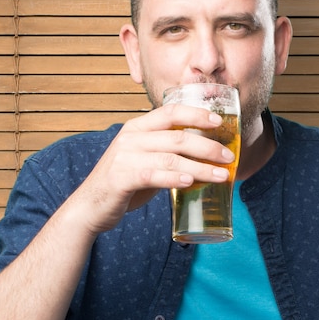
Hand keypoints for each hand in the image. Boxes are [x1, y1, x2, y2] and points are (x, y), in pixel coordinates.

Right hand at [71, 104, 235, 234]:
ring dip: (201, 167)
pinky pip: (154, 175)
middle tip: (229, 156)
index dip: (196, 114)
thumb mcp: (144, 159)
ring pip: (171, 158)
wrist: (89, 206)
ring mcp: (125, 157)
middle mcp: (131, 137)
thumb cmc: (123, 182)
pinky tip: (192, 182)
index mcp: (137, 127)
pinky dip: (176, 178)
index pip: (171, 112)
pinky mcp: (121, 178)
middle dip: (208, 146)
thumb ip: (166, 153)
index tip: (219, 122)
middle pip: (177, 136)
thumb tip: (204, 155)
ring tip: (222, 175)